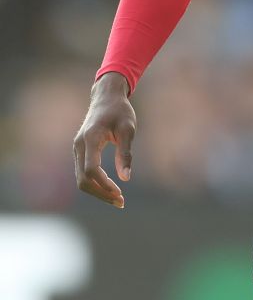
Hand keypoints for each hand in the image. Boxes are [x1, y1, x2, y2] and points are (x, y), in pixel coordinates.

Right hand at [73, 72, 135, 208]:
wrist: (106, 97)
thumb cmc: (120, 111)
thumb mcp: (128, 128)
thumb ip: (125, 152)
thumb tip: (125, 178)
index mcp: (90, 138)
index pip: (91, 170)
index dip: (104, 185)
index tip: (120, 192)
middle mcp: (79, 145)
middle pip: (83, 180)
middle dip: (101, 194)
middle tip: (121, 202)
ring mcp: (77, 149)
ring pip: (81, 179)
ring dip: (98, 191)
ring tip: (118, 199)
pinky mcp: (80, 151)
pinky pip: (83, 173)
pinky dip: (95, 184)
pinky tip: (111, 188)